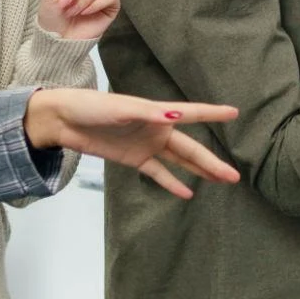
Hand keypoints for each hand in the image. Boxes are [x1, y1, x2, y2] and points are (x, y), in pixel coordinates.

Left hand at [23, 88, 239, 198]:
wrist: (64, 120)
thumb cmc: (91, 106)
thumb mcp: (119, 107)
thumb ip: (147, 113)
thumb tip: (174, 116)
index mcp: (156, 113)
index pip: (191, 114)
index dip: (212, 113)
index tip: (235, 113)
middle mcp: (157, 129)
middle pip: (191, 148)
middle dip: (212, 162)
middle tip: (235, 176)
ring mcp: (147, 146)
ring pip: (180, 161)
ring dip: (199, 172)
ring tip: (221, 182)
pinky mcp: (134, 159)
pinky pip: (158, 173)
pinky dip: (172, 182)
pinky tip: (188, 192)